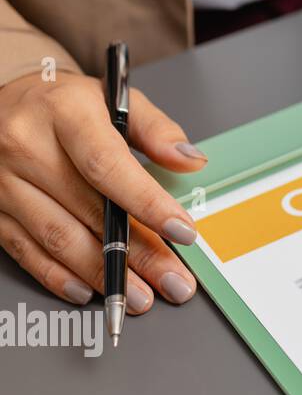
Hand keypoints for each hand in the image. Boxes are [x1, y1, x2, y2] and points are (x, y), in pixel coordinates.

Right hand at [0, 72, 205, 311]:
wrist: (5, 100)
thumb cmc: (65, 104)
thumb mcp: (115, 99)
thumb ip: (157, 130)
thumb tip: (190, 162)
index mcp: (64, 113)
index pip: (108, 165)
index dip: (148, 203)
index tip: (182, 231)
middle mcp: (27, 147)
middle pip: (89, 210)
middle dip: (137, 253)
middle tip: (173, 280)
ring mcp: (3, 181)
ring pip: (58, 237)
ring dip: (102, 273)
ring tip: (141, 295)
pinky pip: (25, 249)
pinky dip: (58, 275)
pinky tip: (88, 290)